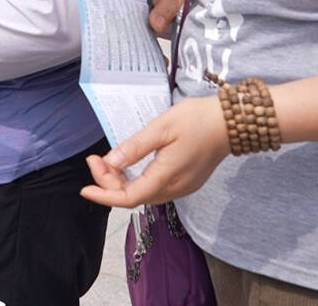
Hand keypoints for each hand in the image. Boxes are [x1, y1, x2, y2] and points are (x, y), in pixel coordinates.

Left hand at [80, 96, 230, 208]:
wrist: (233, 122)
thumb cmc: (197, 120)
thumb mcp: (161, 128)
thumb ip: (135, 147)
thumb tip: (110, 162)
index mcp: (167, 176)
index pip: (129, 198)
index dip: (104, 195)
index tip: (84, 188)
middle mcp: (176, 188)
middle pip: (135, 196)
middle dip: (109, 183)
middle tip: (95, 159)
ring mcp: (183, 186)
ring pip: (145, 193)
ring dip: (122, 182)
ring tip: (106, 161)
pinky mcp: (187, 181)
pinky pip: (156, 189)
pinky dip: (137, 181)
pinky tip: (128, 166)